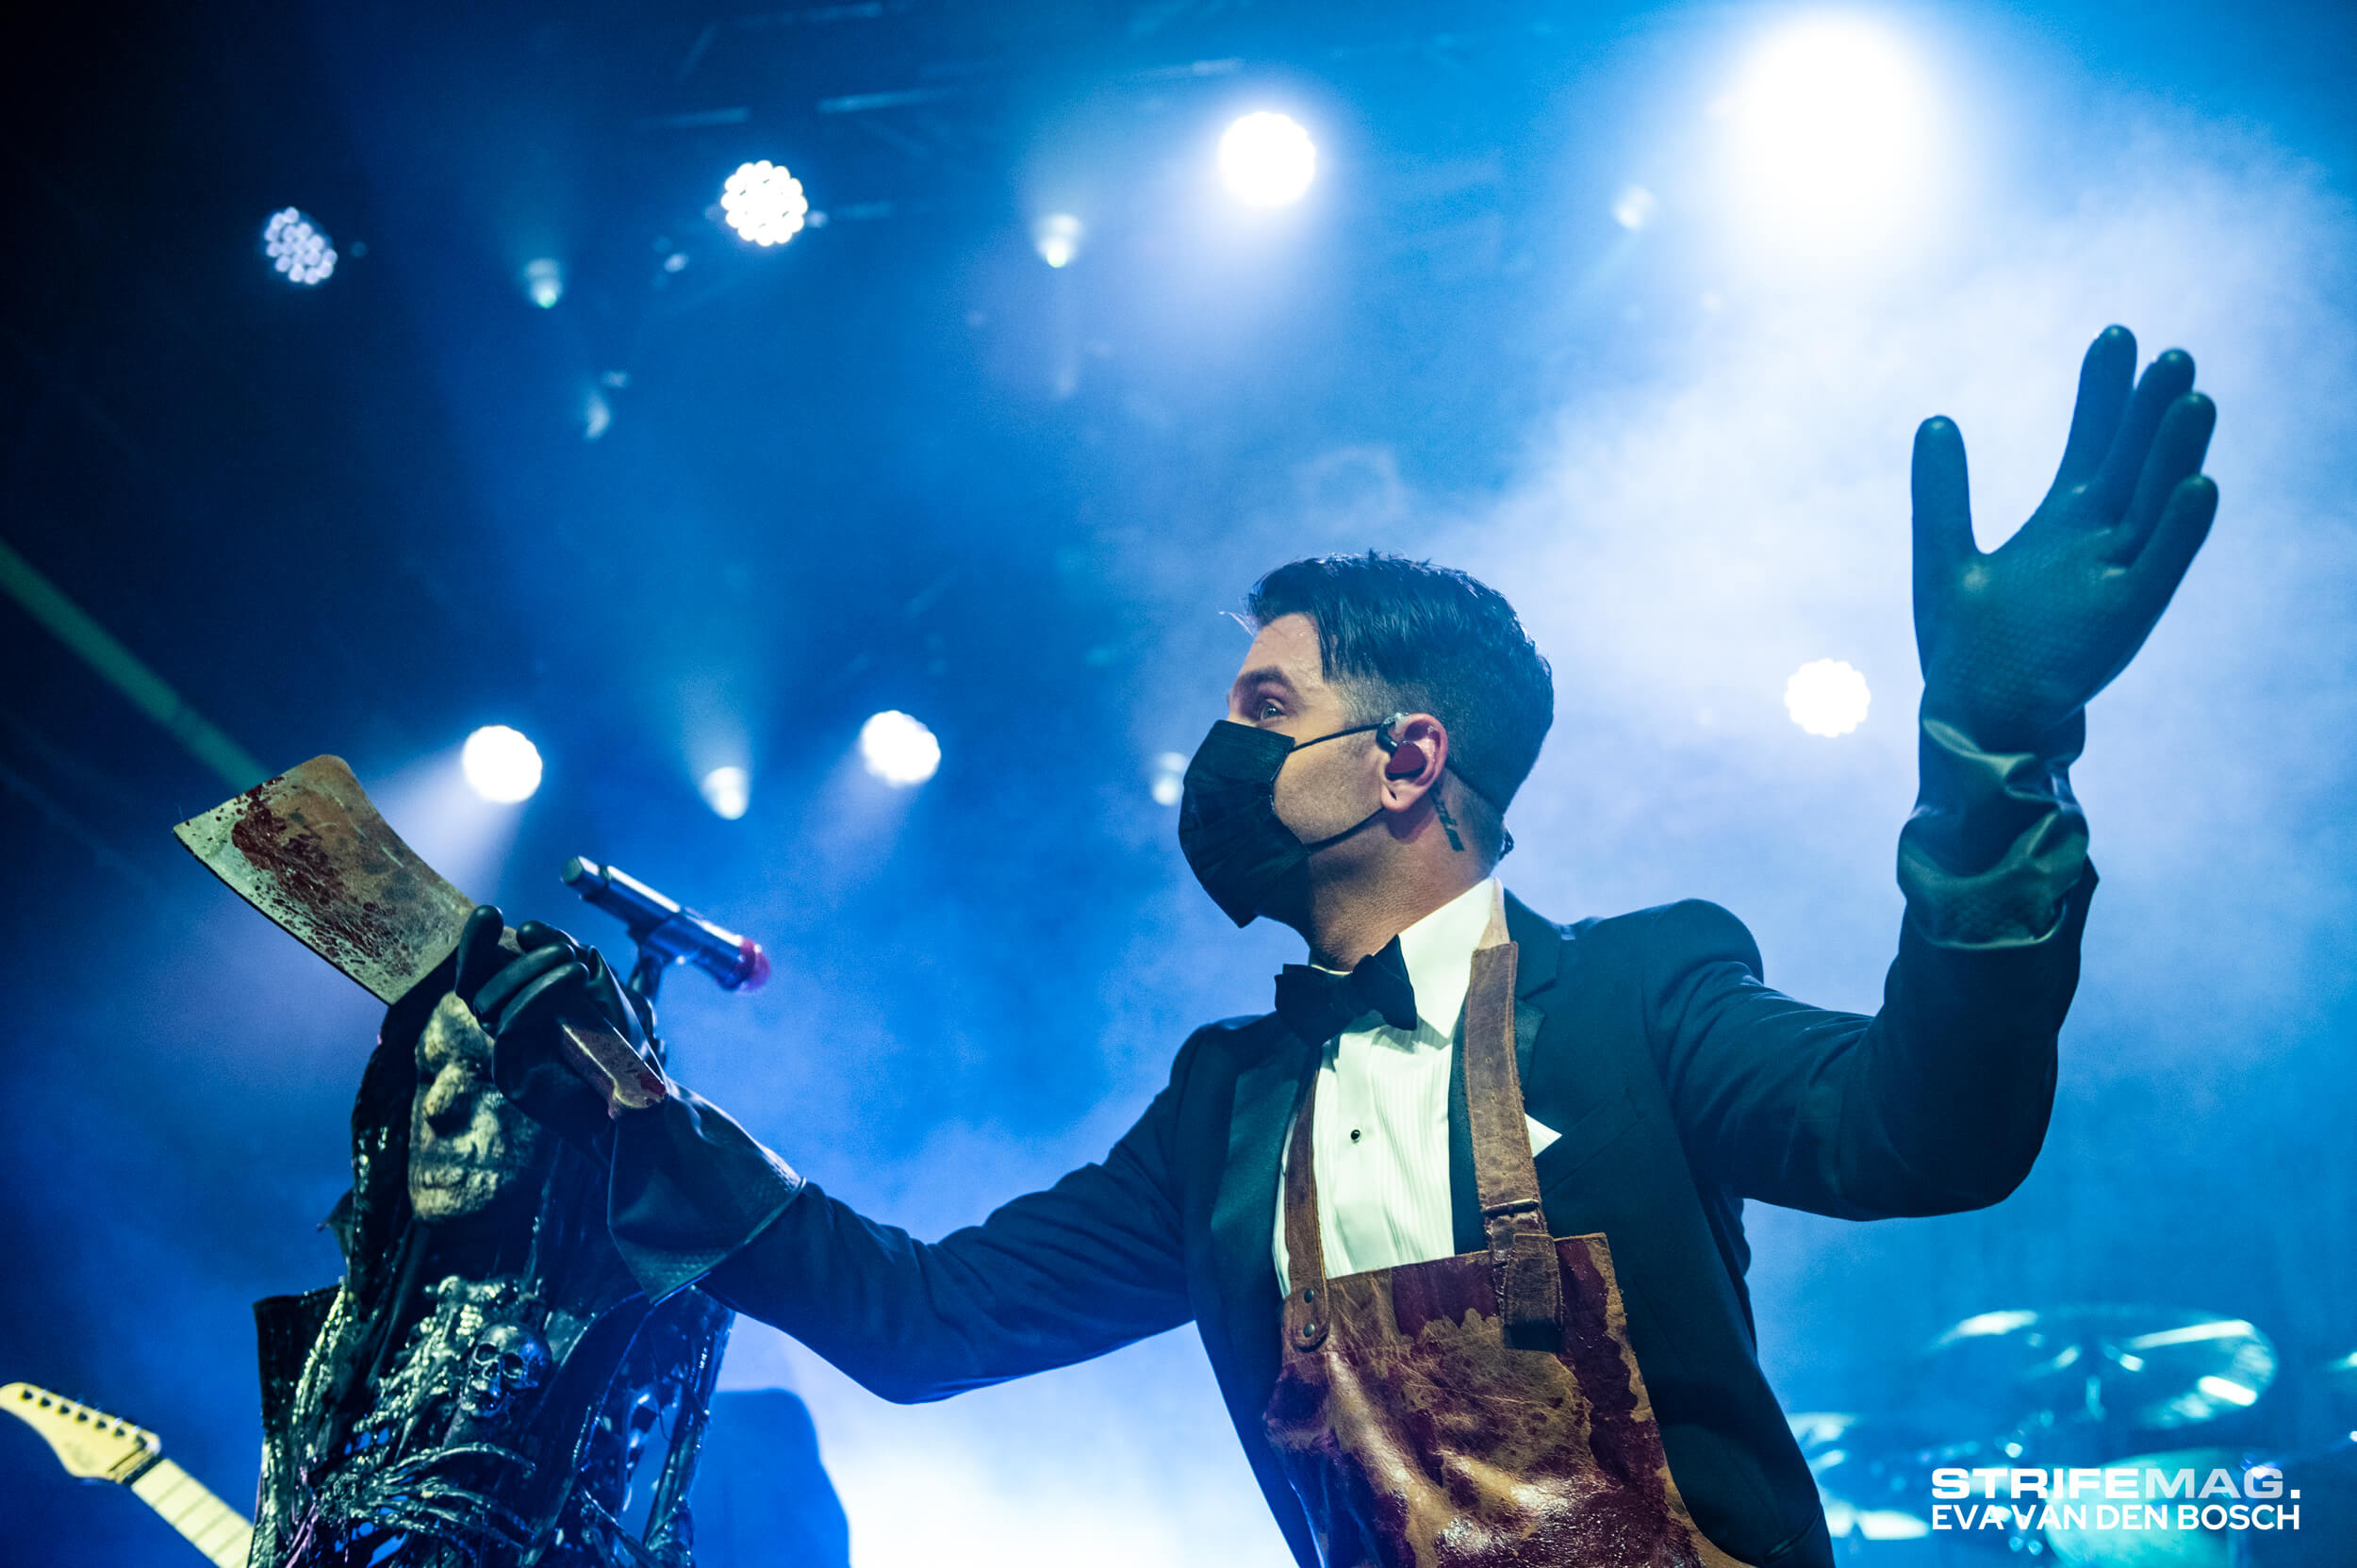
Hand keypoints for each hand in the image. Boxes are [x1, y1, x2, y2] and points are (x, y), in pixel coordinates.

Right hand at [453, 905, 659, 1152]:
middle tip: (494, 914)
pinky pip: (510, 1026)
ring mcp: (507, 1049)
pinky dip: (536, 996)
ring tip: (571, 959)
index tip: (489, 912)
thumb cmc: (620, 1041)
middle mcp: (507, 1025)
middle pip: (470, 985)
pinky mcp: (511, 1072)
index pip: (485, 970)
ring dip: (527, 969)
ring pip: (487, 1002)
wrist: (637, 1093)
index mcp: (521, 1002)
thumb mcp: (598, 985)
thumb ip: (569, 954)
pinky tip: (571, 977)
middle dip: (474, 947)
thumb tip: (528, 931)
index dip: (477, 942)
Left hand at [1912, 325, 2217, 750]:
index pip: (2092, 443)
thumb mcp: (1942, 559)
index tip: (2119, 333)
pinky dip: (2178, 531)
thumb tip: (1936, 420)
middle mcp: (2098, 545)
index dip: (2105, 393)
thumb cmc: (1966, 649)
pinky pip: (2158, 570)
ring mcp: (2116, 581)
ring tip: (2193, 398)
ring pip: (2153, 506)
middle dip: (2151, 411)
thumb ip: (1940, 495)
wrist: (1974, 721)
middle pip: (2133, 464)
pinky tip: (2200, 484)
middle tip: (2173, 353)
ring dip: (2174, 456)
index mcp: (2062, 524)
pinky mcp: (2122, 623)